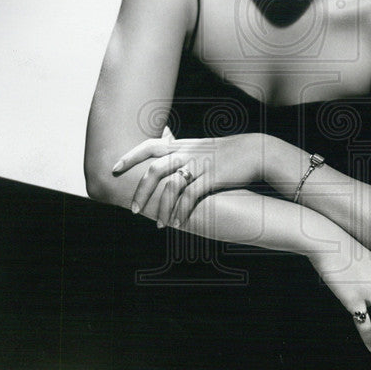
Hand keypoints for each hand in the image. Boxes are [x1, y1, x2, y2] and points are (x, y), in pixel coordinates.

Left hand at [112, 132, 265, 227]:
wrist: (256, 151)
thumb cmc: (228, 152)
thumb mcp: (202, 148)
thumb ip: (184, 153)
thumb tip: (168, 160)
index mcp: (182, 145)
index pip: (149, 145)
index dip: (130, 156)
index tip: (114, 168)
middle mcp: (187, 152)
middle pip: (154, 169)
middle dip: (141, 190)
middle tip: (134, 209)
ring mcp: (199, 164)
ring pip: (171, 186)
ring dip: (162, 208)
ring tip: (159, 224)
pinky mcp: (212, 177)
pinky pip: (191, 196)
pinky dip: (183, 211)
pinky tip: (179, 223)